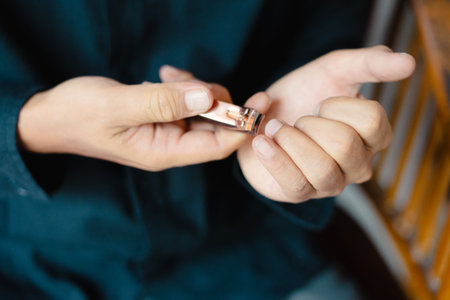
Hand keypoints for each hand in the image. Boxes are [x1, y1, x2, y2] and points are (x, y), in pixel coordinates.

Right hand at [17, 74, 262, 170]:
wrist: (52, 117)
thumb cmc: (78, 115)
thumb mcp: (117, 106)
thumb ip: (162, 102)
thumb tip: (206, 97)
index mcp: (164, 152)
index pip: (218, 145)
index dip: (244, 126)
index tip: (262, 101)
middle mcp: (171, 145)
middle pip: (217, 126)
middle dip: (217, 100)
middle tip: (191, 80)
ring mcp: (168, 131)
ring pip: (204, 110)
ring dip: (196, 88)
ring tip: (167, 76)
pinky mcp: (163, 116)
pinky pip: (187, 101)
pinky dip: (183, 85)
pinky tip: (165, 75)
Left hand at [238, 46, 415, 202]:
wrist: (260, 116)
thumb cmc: (302, 95)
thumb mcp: (334, 69)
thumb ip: (370, 62)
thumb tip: (408, 62)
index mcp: (372, 135)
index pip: (372, 120)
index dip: (337, 106)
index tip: (321, 103)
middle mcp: (358, 164)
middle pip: (344, 145)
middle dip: (310, 124)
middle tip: (297, 119)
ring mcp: (331, 183)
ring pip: (322, 169)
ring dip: (289, 140)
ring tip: (275, 129)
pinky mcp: (301, 194)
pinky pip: (295, 183)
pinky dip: (274, 157)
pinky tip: (262, 142)